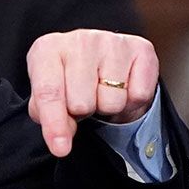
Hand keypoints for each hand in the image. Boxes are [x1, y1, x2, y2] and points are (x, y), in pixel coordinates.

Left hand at [25, 29, 160, 156]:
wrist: (99, 57)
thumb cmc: (68, 78)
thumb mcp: (51, 97)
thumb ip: (51, 119)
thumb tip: (62, 142)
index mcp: (47, 49)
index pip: (49, 92)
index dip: (55, 124)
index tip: (61, 148)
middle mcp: (79, 40)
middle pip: (82, 103)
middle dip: (83, 111)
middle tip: (84, 99)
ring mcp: (111, 41)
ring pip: (112, 102)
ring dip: (107, 106)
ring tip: (102, 91)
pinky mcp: (141, 48)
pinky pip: (138, 95)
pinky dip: (131, 101)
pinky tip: (122, 86)